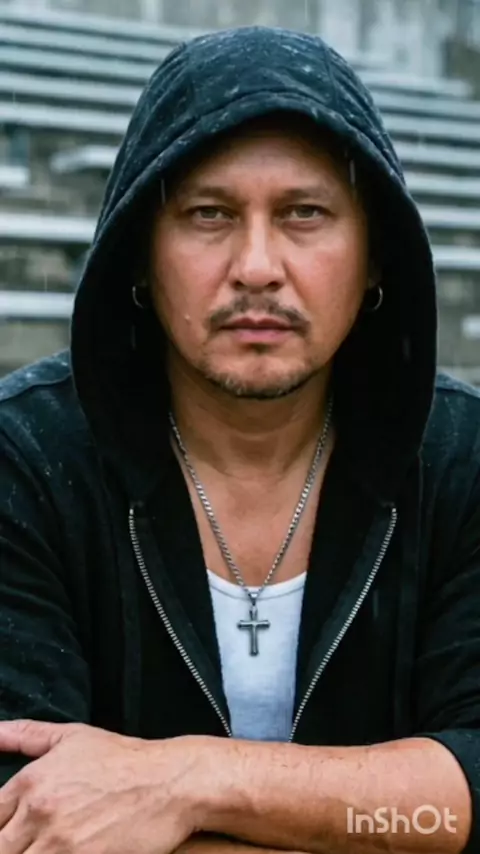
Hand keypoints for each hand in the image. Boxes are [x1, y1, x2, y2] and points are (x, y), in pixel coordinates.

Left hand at [0, 719, 208, 853]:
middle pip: (0, 847)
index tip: (11, 830)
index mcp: (31, 783)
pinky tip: (66, 853)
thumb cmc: (123, 760)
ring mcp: (60, 844)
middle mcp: (39, 814)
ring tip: (52, 847)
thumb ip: (25, 735)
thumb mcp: (72, 736)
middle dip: (10, 846)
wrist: (170, 783)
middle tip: (30, 841)